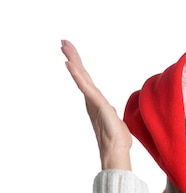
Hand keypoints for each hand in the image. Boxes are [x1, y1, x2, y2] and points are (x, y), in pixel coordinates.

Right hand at [61, 40, 131, 169]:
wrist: (116, 150)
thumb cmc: (117, 138)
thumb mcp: (114, 120)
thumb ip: (109, 112)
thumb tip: (109, 110)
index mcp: (96, 101)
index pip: (86, 79)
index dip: (78, 65)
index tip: (70, 51)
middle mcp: (92, 99)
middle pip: (81, 74)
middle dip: (73, 57)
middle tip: (63, 42)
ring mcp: (93, 101)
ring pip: (82, 77)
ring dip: (74, 61)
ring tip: (64, 47)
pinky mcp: (97, 104)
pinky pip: (86, 87)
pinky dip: (77, 76)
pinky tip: (70, 65)